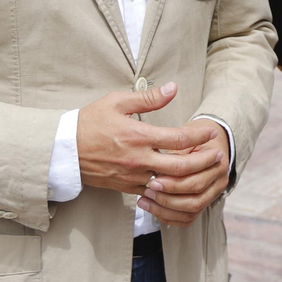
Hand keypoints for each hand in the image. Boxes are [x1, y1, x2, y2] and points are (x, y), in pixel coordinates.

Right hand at [77, 83, 223, 212]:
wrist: (64, 150)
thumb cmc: (90, 121)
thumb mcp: (117, 102)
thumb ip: (148, 98)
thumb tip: (173, 88)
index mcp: (138, 136)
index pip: (178, 138)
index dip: (199, 135)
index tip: (211, 131)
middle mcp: (138, 159)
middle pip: (181, 166)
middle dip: (203, 161)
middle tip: (218, 155)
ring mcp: (133, 176)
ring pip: (170, 184)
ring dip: (190, 178)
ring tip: (205, 170)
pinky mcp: (126, 187)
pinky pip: (154, 193)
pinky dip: (171, 190)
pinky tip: (182, 184)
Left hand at [137, 121, 230, 226]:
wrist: (207, 138)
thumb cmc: (193, 135)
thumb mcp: (185, 135)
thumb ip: (175, 155)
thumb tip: (157, 172)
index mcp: (218, 163)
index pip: (196, 181)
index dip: (174, 184)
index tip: (154, 180)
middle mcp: (220, 181)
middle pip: (195, 199)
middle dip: (169, 198)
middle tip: (148, 190)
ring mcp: (213, 194)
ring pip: (191, 211)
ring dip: (166, 209)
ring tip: (145, 201)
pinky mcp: (204, 203)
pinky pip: (188, 218)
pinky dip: (169, 216)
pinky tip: (152, 209)